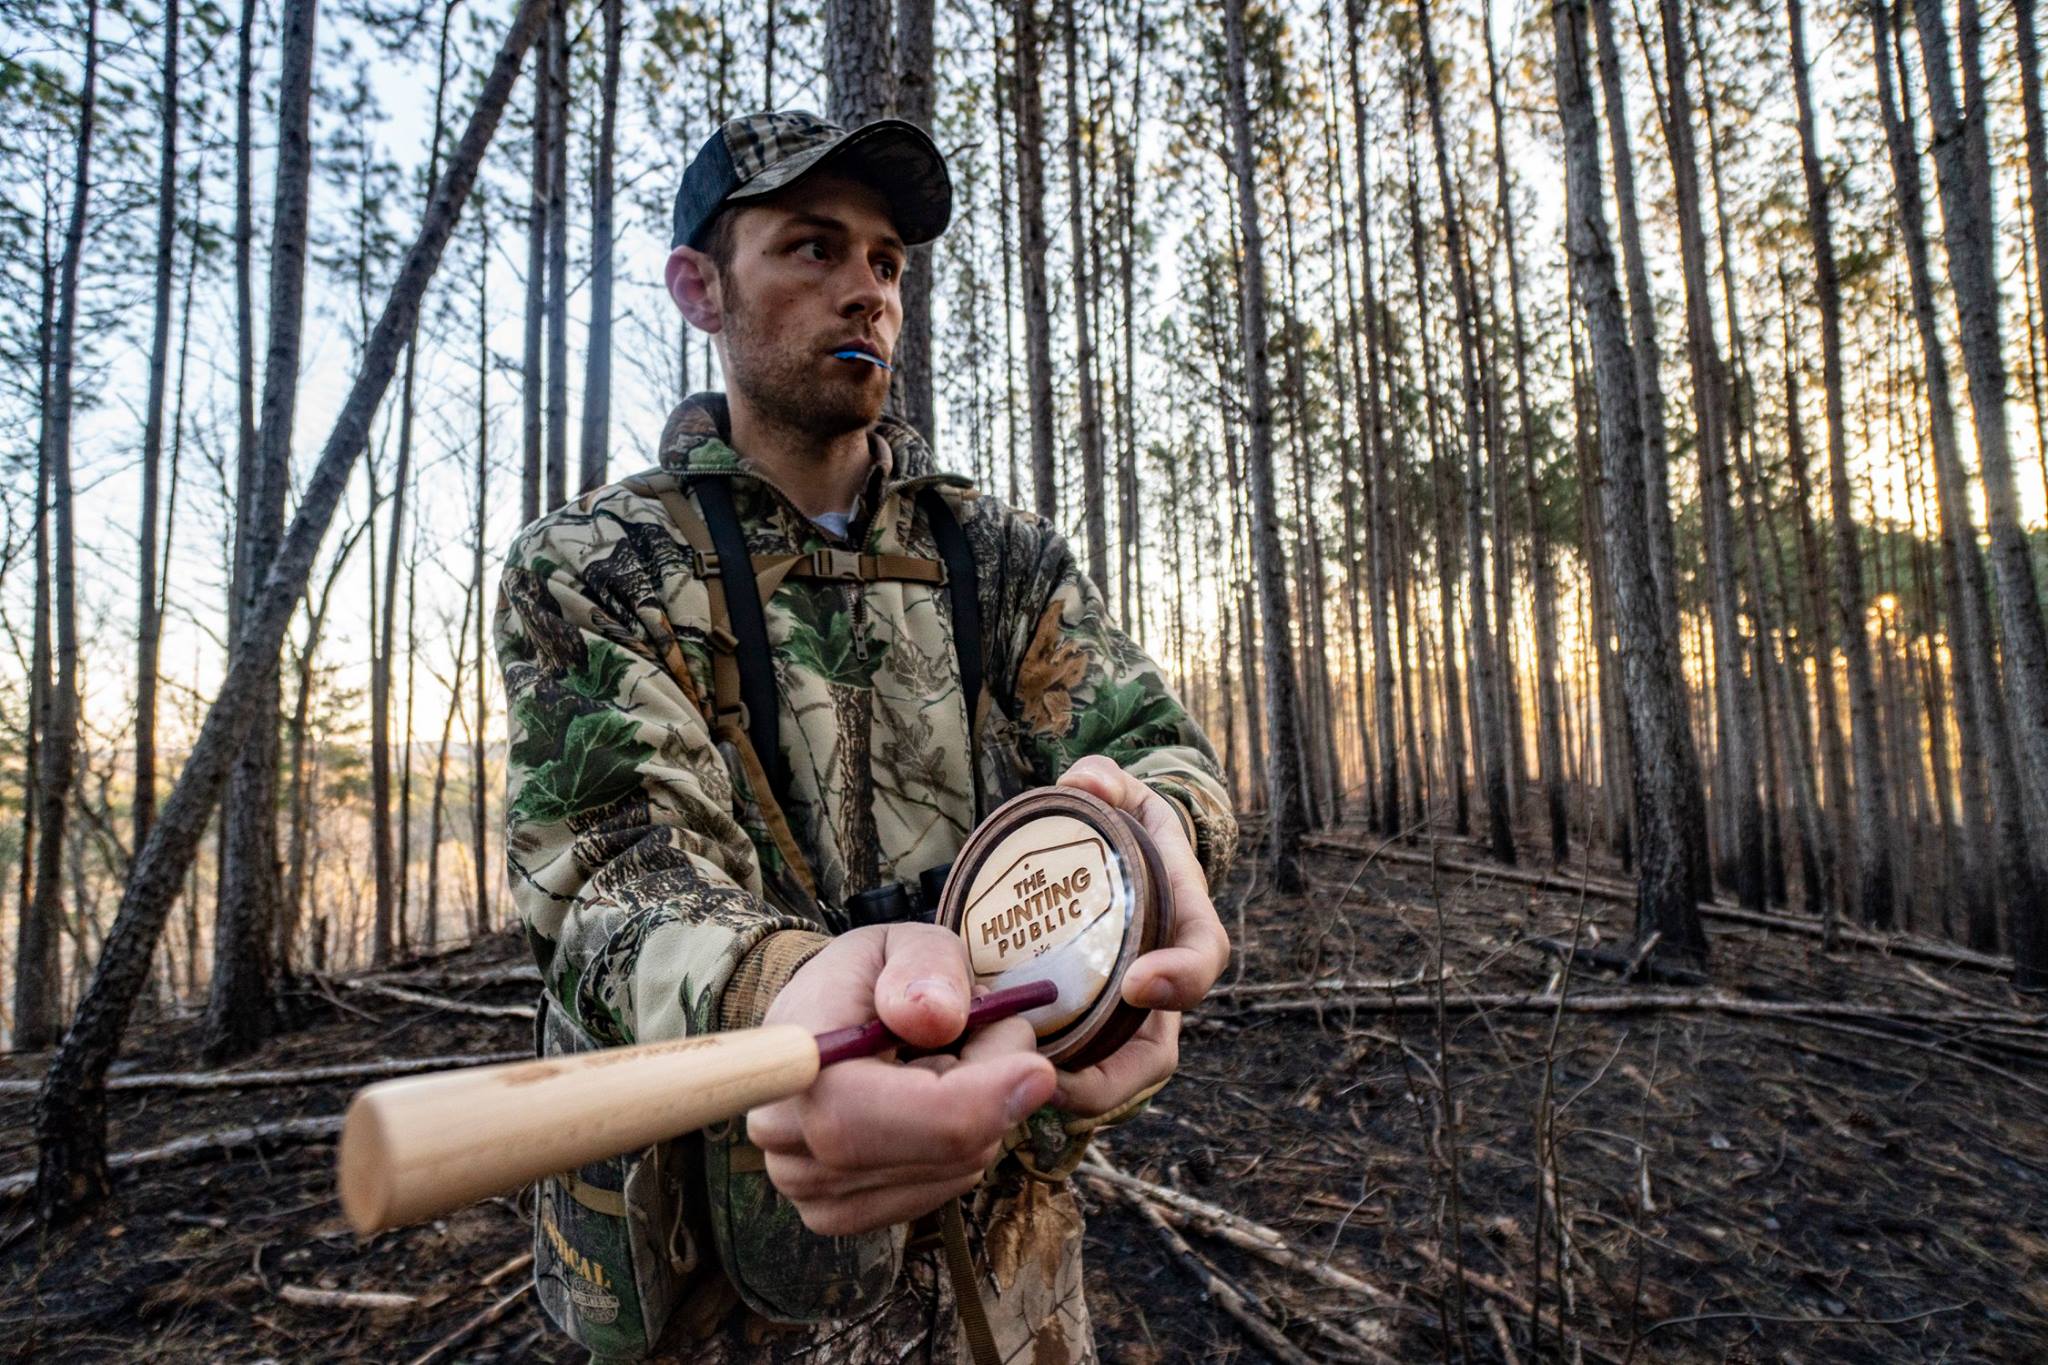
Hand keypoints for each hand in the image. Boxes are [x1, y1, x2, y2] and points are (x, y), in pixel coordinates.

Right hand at [746, 923, 1056, 1236]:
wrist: (821, 1023)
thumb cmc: (866, 979)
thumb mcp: (900, 942)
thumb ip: (925, 966)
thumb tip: (938, 1017)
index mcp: (792, 1061)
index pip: (868, 1114)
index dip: (963, 1103)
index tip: (1037, 1070)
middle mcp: (786, 1137)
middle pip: (935, 1146)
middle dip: (993, 1088)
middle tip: (991, 1029)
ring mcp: (808, 1188)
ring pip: (954, 1169)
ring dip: (982, 1114)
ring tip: (949, 1061)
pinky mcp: (840, 1214)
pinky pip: (945, 1188)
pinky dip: (962, 1145)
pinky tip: (935, 1105)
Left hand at [1051, 756, 1230, 1117]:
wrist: (1112, 860)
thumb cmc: (1119, 827)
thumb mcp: (1119, 795)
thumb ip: (1105, 782)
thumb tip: (1086, 781)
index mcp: (1182, 919)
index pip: (1203, 956)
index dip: (1182, 977)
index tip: (1141, 982)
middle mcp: (1162, 979)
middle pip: (1157, 1049)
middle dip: (1116, 1076)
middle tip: (1062, 1082)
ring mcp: (1126, 1014)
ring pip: (1116, 1075)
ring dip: (1076, 1094)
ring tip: (1022, 1093)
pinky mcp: (1086, 1030)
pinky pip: (1076, 1071)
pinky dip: (1046, 1081)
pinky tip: (997, 1082)